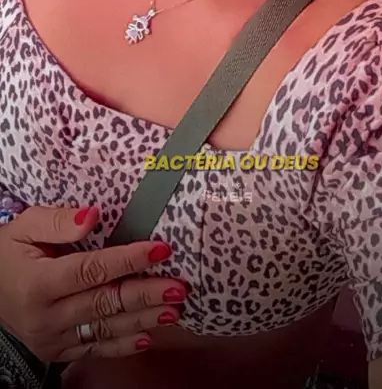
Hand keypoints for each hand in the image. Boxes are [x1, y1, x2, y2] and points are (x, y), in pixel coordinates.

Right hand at [0, 205, 186, 361]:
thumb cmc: (9, 253)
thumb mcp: (24, 227)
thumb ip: (58, 221)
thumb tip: (94, 216)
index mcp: (39, 283)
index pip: (90, 270)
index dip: (127, 260)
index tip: (160, 249)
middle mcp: (47, 317)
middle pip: (104, 303)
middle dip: (145, 294)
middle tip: (178, 286)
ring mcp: (53, 339)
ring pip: (105, 329)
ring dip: (143, 319)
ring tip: (174, 310)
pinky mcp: (59, 351)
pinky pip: (96, 348)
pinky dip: (123, 344)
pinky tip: (148, 336)